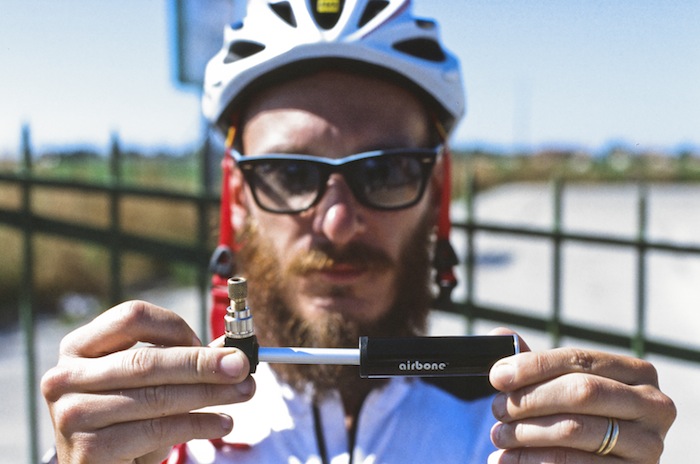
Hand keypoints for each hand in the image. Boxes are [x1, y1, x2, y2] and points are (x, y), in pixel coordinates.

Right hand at [41, 301, 255, 463]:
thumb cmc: (125, 418)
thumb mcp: (148, 382)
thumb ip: (183, 360)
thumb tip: (233, 349)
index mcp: (79, 346)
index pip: (132, 318)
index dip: (176, 327)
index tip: (211, 343)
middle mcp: (65, 377)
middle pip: (147, 361)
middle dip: (203, 364)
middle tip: (242, 366)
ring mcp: (73, 415)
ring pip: (157, 397)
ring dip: (210, 394)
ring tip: (243, 392)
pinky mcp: (89, 450)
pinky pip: (157, 430)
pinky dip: (198, 424)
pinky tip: (222, 422)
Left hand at [487, 328, 675, 462]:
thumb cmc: (576, 416)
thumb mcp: (561, 386)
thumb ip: (534, 363)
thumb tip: (499, 335)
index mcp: (638, 373)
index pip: (579, 360)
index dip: (533, 366)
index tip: (497, 376)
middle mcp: (654, 406)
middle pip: (580, 392)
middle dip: (529, 399)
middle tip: (496, 410)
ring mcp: (649, 445)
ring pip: (574, 429)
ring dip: (525, 433)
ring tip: (498, 436)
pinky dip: (533, 461)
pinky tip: (508, 460)